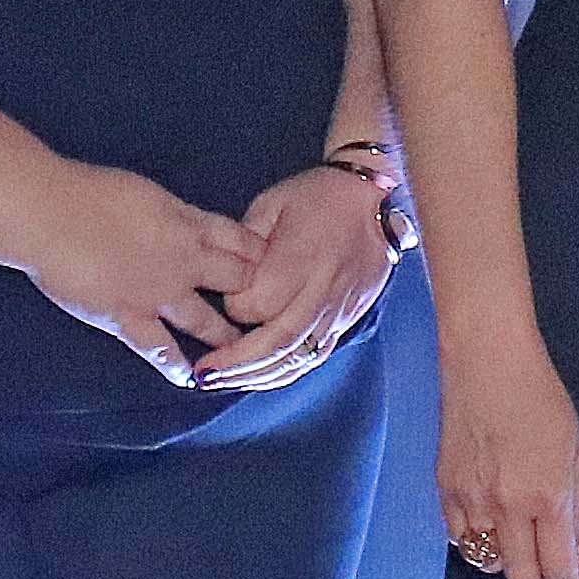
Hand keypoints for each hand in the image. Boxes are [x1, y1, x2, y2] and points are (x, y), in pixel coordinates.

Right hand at [0, 160, 274, 381]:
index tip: (272, 265)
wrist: (49, 213)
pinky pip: (159, 349)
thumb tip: (185, 221)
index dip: (260, 254)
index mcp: (188, 224)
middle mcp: (183, 262)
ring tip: (242, 349)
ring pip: (206, 320)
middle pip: (237, 281)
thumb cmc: (89, 192)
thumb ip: (173, 214)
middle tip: (272, 310)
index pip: (242, 241)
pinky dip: (175, 367)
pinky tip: (189, 380)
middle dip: (255, 294)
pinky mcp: (127, 318)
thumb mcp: (147, 192)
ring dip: (226, 334)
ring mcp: (158, 294)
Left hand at [190, 163, 399, 391]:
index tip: (221, 298)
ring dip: (258, 375)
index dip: (232, 307)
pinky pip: (315, 356)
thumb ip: (245, 243)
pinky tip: (260, 376)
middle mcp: (321, 290)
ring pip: (296, 356)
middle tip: (204, 374)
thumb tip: (223, 276)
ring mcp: (338, 310)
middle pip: (275, 341)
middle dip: (236, 363)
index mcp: (301, 259)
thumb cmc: (317, 196)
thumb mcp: (271, 204)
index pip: (257, 304)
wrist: (374, 199)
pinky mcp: (347, 319)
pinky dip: (285, 371)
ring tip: (225, 382)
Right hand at [440, 340, 578, 578]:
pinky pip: (458, 536)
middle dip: (535, 574)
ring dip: (503, 554)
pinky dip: (474, 536)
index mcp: (546, 496)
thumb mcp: (577, 448)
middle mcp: (506, 506)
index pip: (555, 565)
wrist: (487, 363)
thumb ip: (577, 503)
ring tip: (514, 531)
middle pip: (518, 574)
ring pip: (484, 559)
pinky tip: (486, 516)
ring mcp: (469, 500)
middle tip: (543, 558)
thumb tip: (573, 545)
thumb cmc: (540, 398)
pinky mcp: (443, 488)